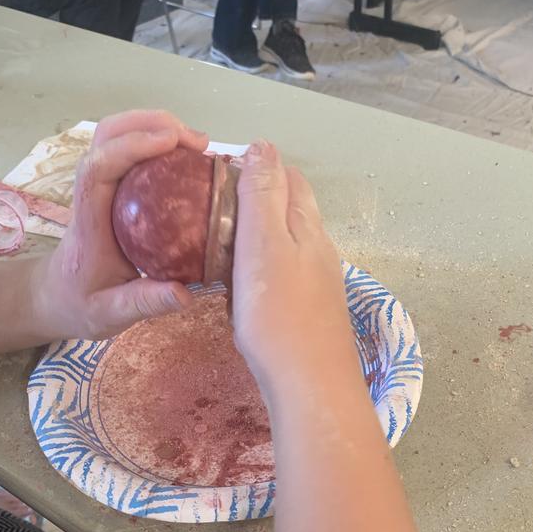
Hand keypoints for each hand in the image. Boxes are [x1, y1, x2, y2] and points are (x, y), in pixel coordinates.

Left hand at [33, 110, 208, 340]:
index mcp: (89, 222)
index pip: (99, 168)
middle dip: (150, 123)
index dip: (132, 146)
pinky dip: (156, 141)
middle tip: (196, 141)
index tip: (172, 143)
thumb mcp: (110, 314)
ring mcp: (98, 187)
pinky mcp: (110, 188)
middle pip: (107, 135)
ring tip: (196, 144)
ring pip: (116, 135)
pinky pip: (129, 151)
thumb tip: (184, 294)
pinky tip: (185, 157)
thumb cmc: (80, 304)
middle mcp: (90, 194)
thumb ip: (145, 304)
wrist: (55, 298)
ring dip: (154, 126)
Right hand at [233, 142, 359, 399]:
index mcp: (307, 227)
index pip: (288, 177)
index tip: (217, 173)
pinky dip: (263, 270)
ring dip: (260, 236)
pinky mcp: (311, 312)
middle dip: (259, 199)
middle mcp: (319, 249)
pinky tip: (244, 288)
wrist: (310, 386)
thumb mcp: (264, 245)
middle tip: (212, 208)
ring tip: (221, 244)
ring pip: (289, 245)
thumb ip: (262, 196)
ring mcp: (319, 283)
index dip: (258, 166)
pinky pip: (284, 276)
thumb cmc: (280, 315)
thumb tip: (262, 145)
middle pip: (292, 210)